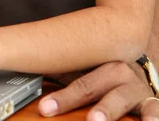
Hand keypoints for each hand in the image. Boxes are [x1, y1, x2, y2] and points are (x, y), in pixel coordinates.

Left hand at [38, 61, 158, 120]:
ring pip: (120, 96)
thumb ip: (65, 74)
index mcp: (96, 64)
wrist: (142, 72)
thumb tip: (32, 73)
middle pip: (92, 85)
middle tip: (57, 109)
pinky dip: (152, 114)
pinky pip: (154, 107)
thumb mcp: (87, 72)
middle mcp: (116, 72)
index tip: (44, 109)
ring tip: (95, 119)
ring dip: (107, 108)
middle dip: (74, 97)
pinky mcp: (150, 102)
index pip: (74, 79)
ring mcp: (134, 88)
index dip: (60, 95)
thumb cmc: (106, 76)